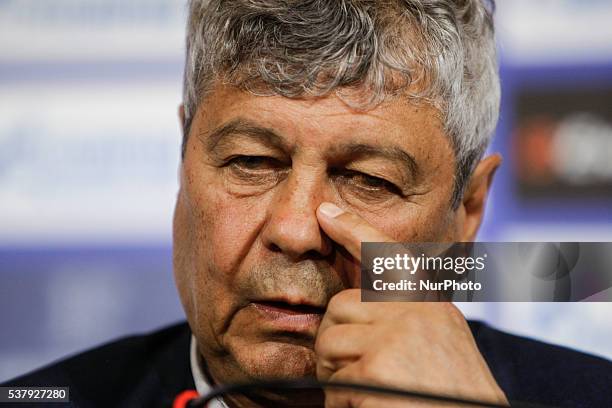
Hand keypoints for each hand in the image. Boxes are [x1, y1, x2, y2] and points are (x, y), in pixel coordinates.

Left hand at [314, 202, 508, 406]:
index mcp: (431, 306)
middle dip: (337, 342)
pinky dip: (343, 404)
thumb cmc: (452, 397)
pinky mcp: (376, 368)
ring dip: (338, 376)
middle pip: (339, 307)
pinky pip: (332, 382)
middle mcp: (416, 312)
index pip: (388, 256)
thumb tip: (358, 306)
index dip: (354, 229)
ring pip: (328, 342)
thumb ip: (406, 318)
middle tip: (362, 374)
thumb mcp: (441, 345)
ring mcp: (395, 337)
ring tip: (374, 393)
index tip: (326, 213)